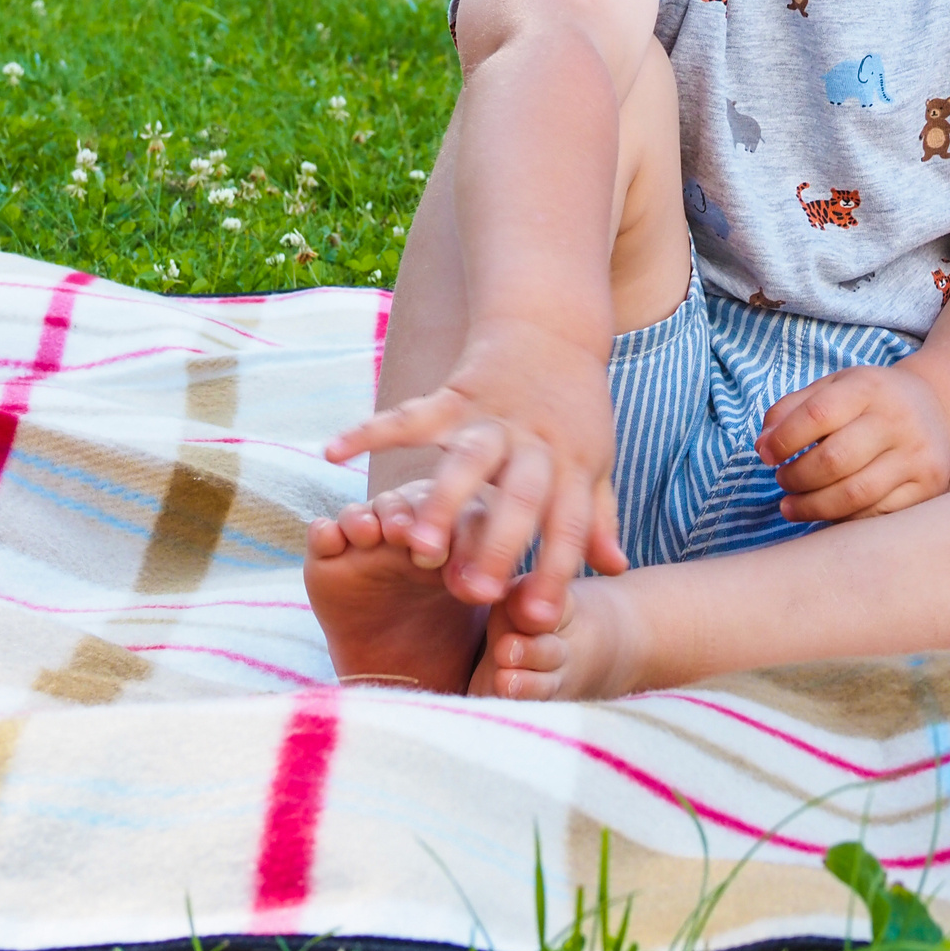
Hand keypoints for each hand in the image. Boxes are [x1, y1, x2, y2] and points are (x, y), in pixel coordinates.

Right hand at [325, 317, 627, 623]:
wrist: (550, 330)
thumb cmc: (572, 412)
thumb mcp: (595, 463)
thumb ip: (596, 518)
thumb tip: (616, 568)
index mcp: (572, 466)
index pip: (568, 526)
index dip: (556, 572)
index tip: (540, 620)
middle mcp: (533, 443)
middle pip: (520, 495)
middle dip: (496, 544)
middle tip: (473, 594)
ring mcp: (491, 418)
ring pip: (467, 460)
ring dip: (443, 503)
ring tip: (419, 547)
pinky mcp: (453, 396)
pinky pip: (409, 416)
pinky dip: (371, 430)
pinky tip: (333, 453)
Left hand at [755, 363, 949, 522]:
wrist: (939, 409)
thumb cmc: (872, 401)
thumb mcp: (834, 387)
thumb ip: (791, 409)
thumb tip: (762, 446)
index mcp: (869, 387)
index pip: (818, 415)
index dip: (784, 440)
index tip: (766, 455)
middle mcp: (897, 420)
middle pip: (834, 460)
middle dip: (796, 477)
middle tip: (782, 481)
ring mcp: (917, 456)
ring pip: (854, 495)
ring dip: (812, 507)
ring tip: (792, 505)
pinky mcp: (928, 488)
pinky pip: (875, 514)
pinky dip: (842, 519)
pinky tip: (825, 513)